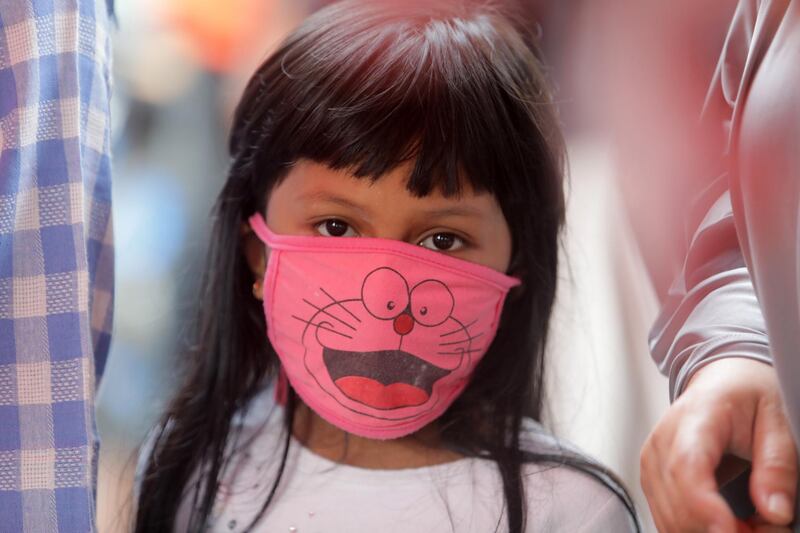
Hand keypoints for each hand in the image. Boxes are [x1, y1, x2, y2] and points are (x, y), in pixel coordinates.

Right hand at [640, 358, 797, 531]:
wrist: (721, 382)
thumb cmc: (745, 396)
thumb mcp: (777, 420)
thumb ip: (777, 465)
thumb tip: (774, 510)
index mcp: (696, 416)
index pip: (686, 466)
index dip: (703, 505)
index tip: (730, 529)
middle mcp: (663, 439)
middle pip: (676, 501)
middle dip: (720, 530)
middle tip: (764, 529)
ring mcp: (651, 460)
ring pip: (668, 518)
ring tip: (749, 526)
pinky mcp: (651, 477)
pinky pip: (667, 518)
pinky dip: (696, 530)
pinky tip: (726, 524)